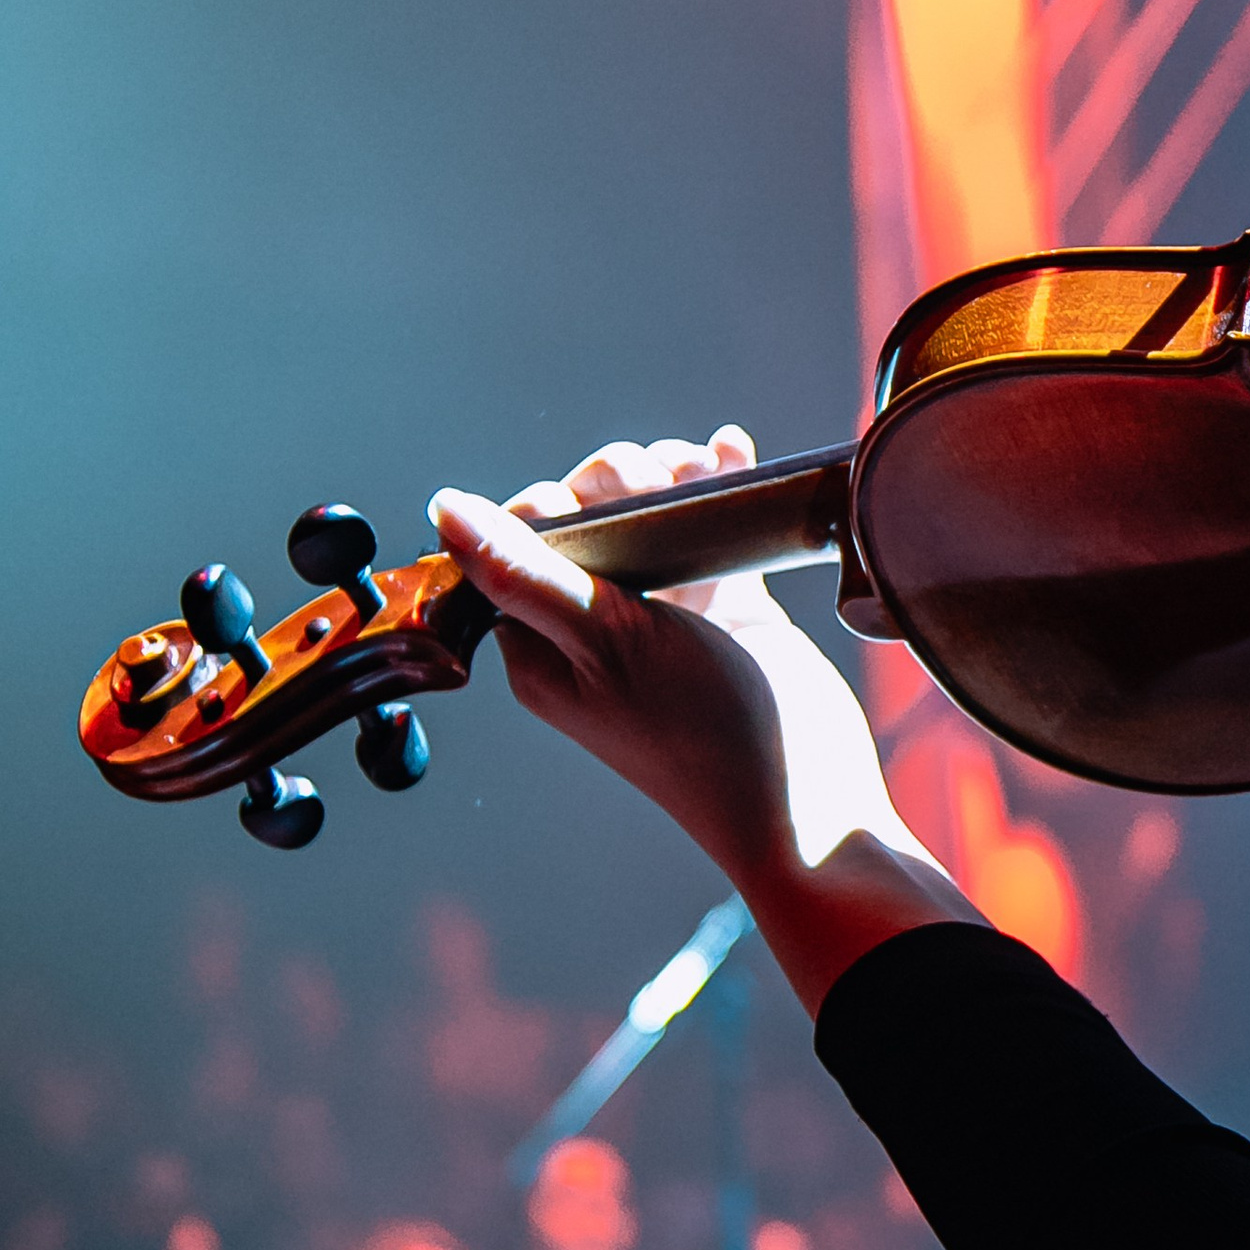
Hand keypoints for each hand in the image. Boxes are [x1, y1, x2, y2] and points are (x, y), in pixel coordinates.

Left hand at [429, 428, 975, 1012]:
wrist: (805, 794)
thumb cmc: (697, 732)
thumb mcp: (602, 641)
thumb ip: (521, 571)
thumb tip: (444, 508)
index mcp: (542, 647)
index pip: (512, 542)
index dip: (550, 503)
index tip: (591, 505)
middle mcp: (595, 628)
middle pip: (586, 516)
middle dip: (618, 479)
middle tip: (658, 486)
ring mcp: (663, 614)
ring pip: (649, 513)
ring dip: (673, 474)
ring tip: (703, 472)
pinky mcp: (724, 606)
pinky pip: (708, 528)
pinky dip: (718, 484)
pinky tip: (729, 455)